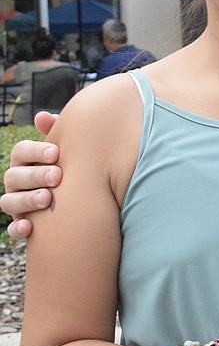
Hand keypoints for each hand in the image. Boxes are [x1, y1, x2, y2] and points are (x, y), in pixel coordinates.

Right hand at [1, 111, 60, 239]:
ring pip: (9, 202)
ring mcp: (17, 203)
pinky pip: (13, 228)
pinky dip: (18, 229)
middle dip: (35, 175)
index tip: (56, 153)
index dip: (36, 151)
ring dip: (26, 200)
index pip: (21, 151)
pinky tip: (29, 227)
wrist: (82, 197)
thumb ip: (58, 132)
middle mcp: (17, 181)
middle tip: (57, 176)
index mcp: (26, 160)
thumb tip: (42, 116)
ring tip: (47, 198)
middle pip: (14, 176)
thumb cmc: (72, 166)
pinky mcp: (22, 225)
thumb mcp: (69, 150)